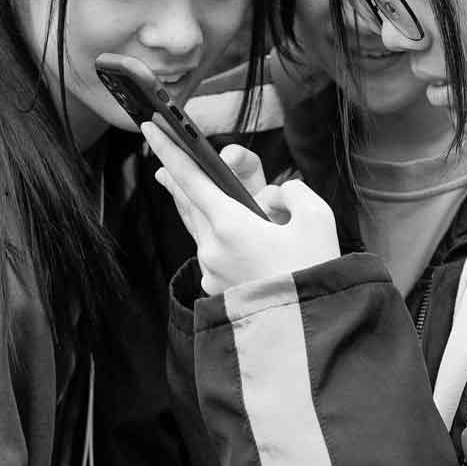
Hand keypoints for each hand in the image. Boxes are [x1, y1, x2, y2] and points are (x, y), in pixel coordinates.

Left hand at [142, 122, 340, 295]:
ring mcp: (211, 272)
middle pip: (188, 203)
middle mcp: (212, 247)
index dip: (168, 149)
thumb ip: (296, 194)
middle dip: (176, 180)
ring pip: (203, 231)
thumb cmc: (313, 277)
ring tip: (199, 198)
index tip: (148, 126)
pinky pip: (216, 257)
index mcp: (230, 224)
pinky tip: (241, 245)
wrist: (305, 339)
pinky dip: (224, 243)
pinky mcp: (218, 292)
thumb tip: (279, 197)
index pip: (190, 177)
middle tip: (162, 163)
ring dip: (203, 212)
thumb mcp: (318, 220)